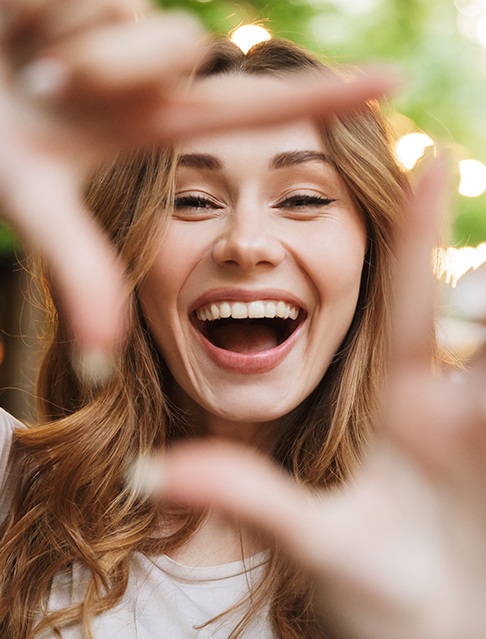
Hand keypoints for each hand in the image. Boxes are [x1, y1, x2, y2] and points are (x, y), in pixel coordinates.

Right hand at [0, 0, 398, 367]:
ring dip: (79, 48)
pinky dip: (47, 6)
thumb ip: (79, 267)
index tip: (392, 83)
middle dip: (111, 68)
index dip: (326, 97)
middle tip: (47, 82)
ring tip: (33, 61)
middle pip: (182, 48)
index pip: (255, 110)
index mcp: (154, 122)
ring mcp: (128, 16)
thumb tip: (106, 360)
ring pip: (142, 19)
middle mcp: (153, 69)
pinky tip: (26, 22)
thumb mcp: (35, 201)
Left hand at [154, 163, 485, 638]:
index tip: (422, 152)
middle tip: (463, 161)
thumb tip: (149, 472)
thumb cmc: (377, 601)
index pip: (404, 304)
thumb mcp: (313, 543)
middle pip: (477, 312)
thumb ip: (248, 498)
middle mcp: (448, 406)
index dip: (415, 234)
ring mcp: (485, 429)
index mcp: (400, 407)